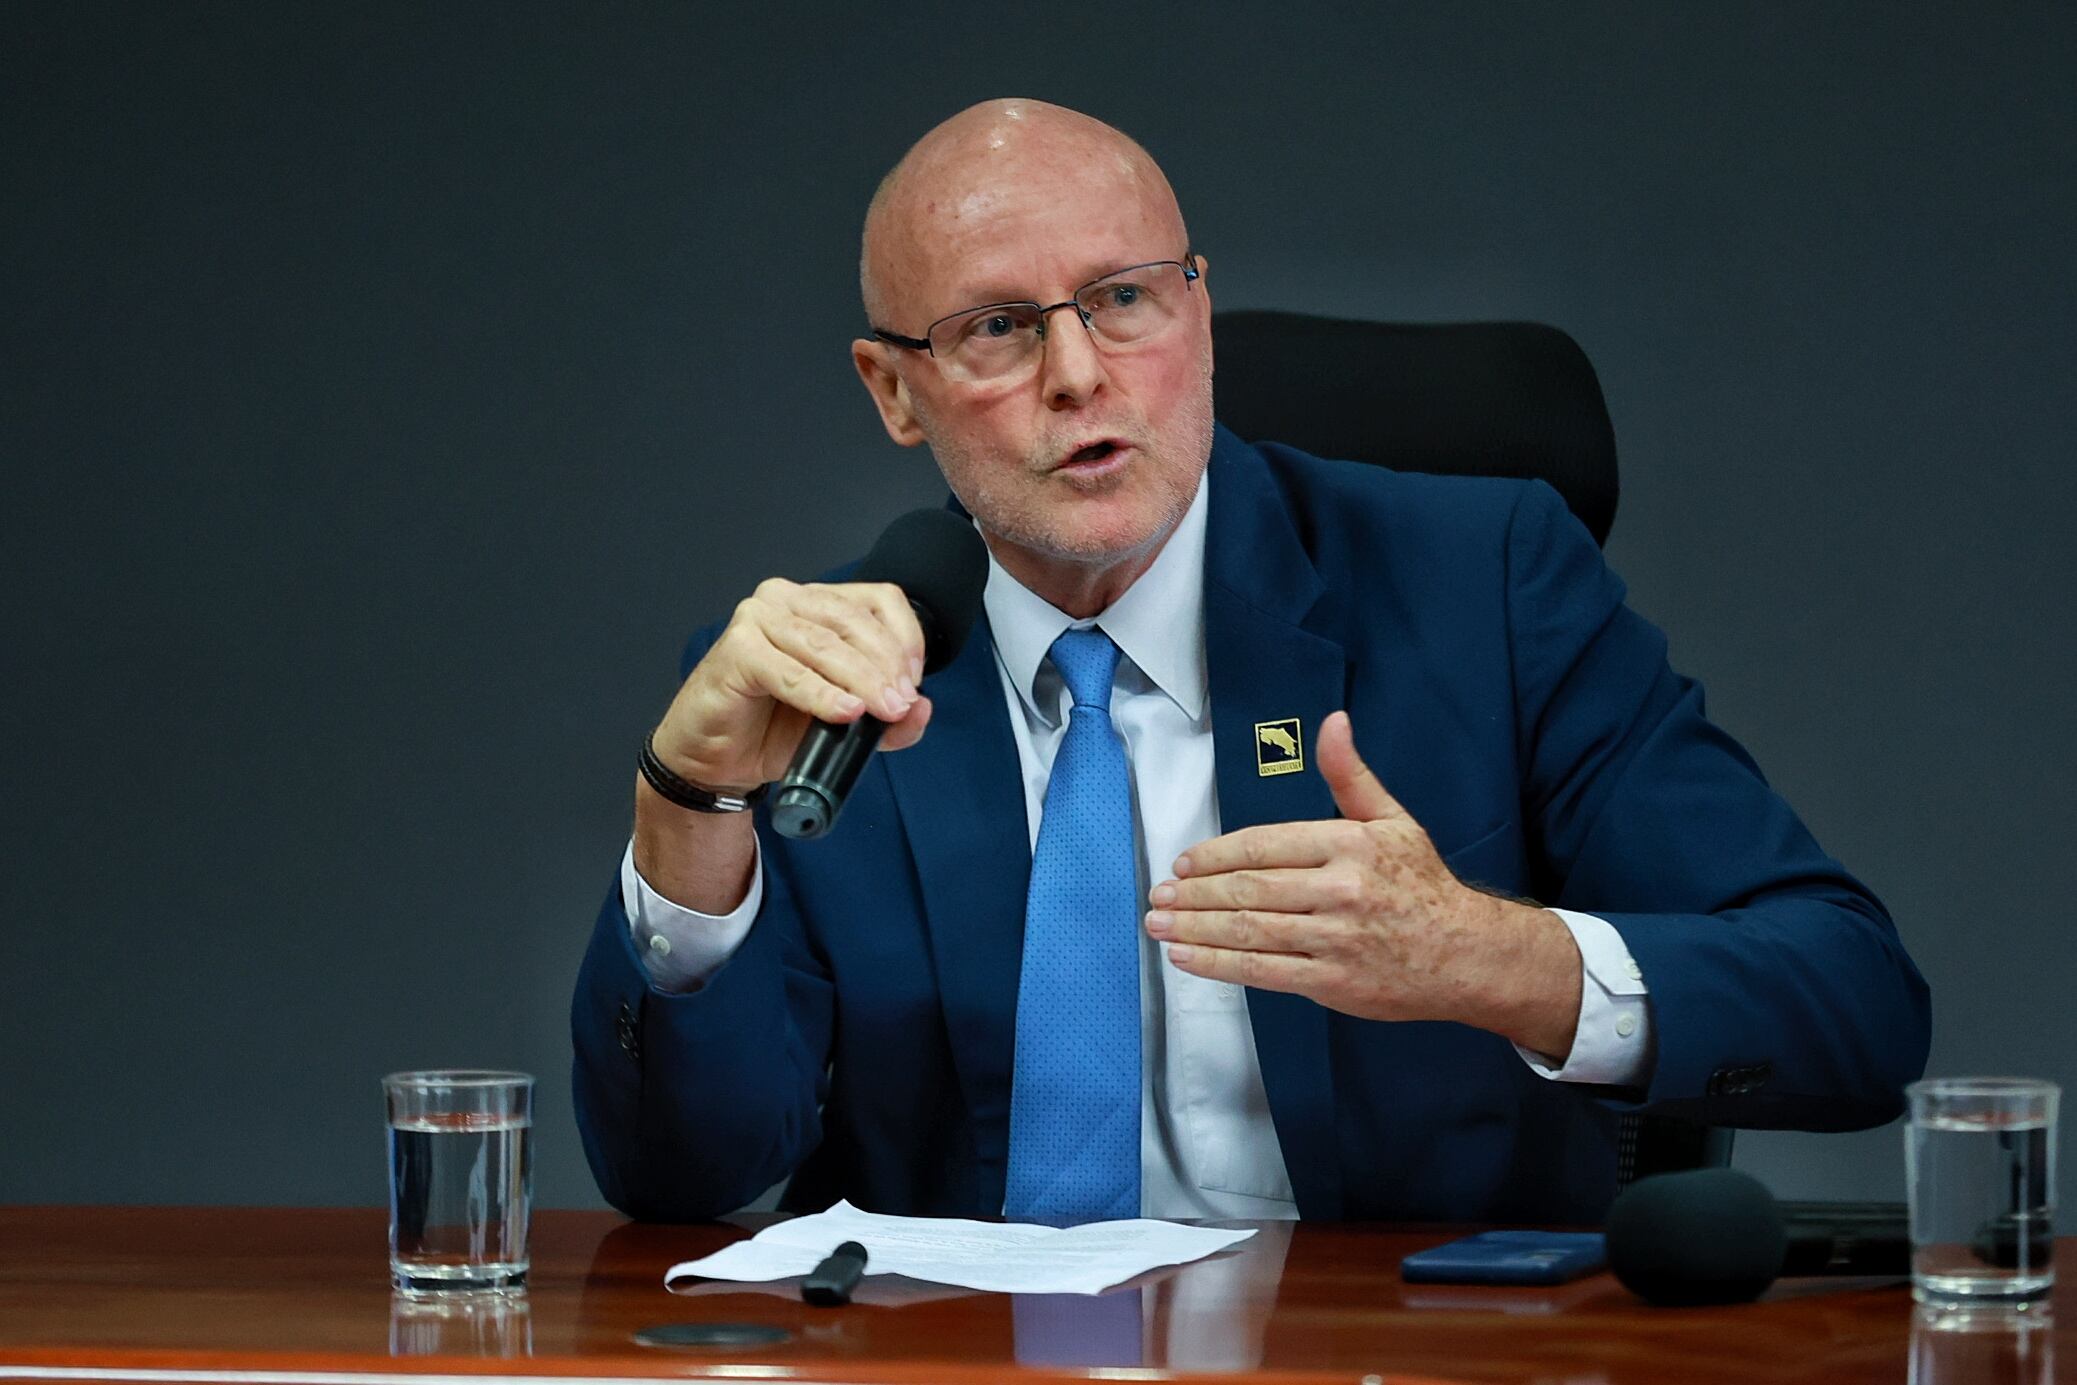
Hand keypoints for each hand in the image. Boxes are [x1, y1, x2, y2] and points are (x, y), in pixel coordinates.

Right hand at [650, 577, 934, 793]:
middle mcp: (789, 599)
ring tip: (882, 711)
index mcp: (820, 604)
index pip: (879, 601)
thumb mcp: (847, 725)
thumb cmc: (775, 728)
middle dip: (886, 666)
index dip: (906, 639)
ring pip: (825, 644)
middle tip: (901, 704)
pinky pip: (789, 672)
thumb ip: (888, 719)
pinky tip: (844, 712)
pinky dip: (820, 694)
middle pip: (855, 621)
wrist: (719, 759)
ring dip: (861, 679)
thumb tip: (922, 709)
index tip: (914, 682)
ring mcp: (759, 618)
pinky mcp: (737, 648)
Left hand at [1144, 710, 1582, 1056]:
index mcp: (1349, 845)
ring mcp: (1335, 939)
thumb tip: (1332, 721)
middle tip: (1156, 895)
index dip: (1216, 855)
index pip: (1265, 846)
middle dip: (1194, 894)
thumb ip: (1350, 775)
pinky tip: (1187, 957)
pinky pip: (1264, 971)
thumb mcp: (1392, 820)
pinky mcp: (1332, 982)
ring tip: (1158, 924)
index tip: (1183, 863)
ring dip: (1195, 928)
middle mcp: (1340, 891)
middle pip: (1249, 891)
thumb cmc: (1422, 884)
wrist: (1465, 954)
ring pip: (1249, 931)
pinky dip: (1219, 964)